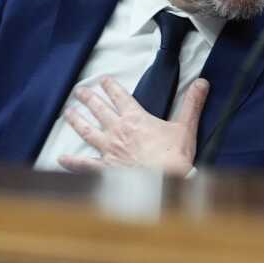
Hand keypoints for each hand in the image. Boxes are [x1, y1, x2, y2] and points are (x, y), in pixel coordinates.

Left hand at [58, 76, 208, 175]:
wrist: (165, 182)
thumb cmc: (174, 156)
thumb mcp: (185, 126)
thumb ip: (192, 103)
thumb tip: (202, 83)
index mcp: (135, 118)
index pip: (120, 97)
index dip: (111, 86)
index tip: (103, 80)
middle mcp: (118, 131)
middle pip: (99, 110)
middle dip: (89, 98)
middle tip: (80, 91)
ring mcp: (109, 149)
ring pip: (88, 131)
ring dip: (77, 120)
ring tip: (68, 112)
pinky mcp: (105, 168)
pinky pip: (85, 164)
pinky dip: (72, 162)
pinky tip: (61, 158)